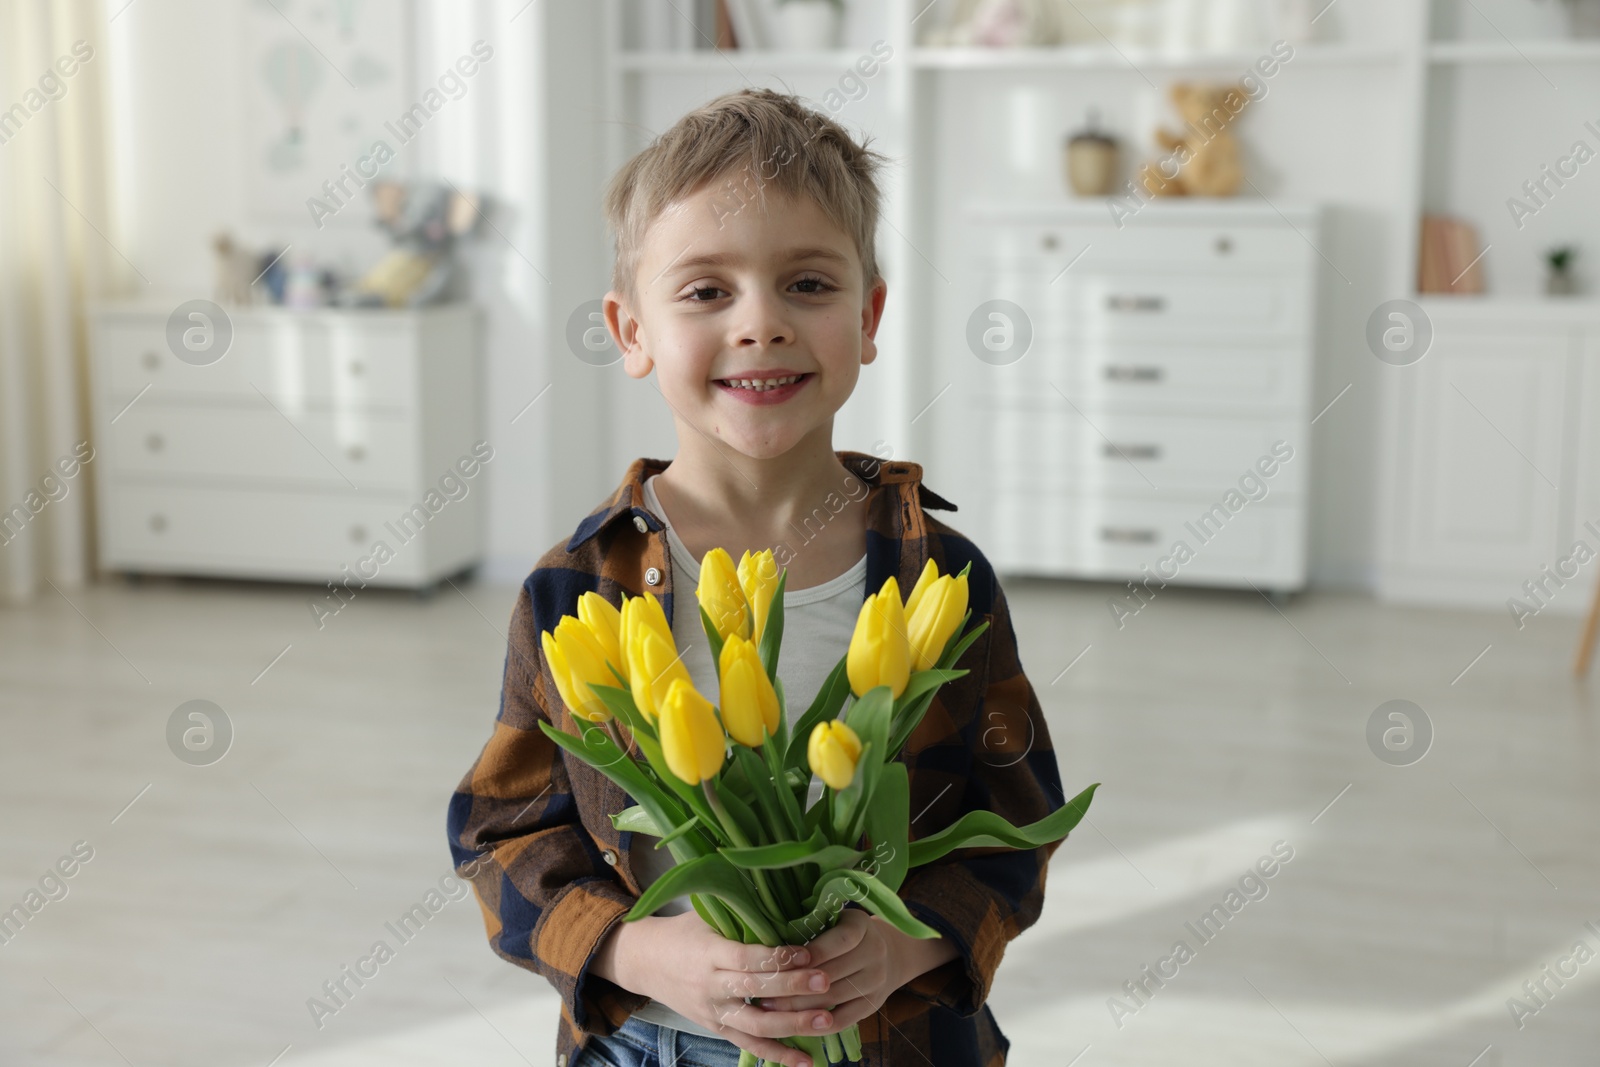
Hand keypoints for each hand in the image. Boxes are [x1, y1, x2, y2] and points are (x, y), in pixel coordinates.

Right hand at [595, 911, 834, 1066]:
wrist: (645, 962)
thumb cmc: (683, 932)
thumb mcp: (706, 916)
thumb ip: (742, 916)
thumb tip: (788, 904)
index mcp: (710, 953)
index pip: (746, 958)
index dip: (777, 957)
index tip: (808, 952)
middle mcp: (711, 985)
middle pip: (755, 991)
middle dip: (793, 989)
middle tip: (826, 982)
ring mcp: (713, 1011)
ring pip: (755, 1026)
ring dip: (792, 1026)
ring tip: (827, 1020)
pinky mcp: (716, 1028)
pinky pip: (749, 1045)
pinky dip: (777, 1055)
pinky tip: (806, 1060)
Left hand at [752, 908, 950, 1030]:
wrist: (887, 955)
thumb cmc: (843, 934)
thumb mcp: (834, 920)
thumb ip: (810, 925)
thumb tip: (768, 938)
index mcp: (862, 926)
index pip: (841, 939)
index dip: (815, 951)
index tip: (787, 961)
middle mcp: (875, 952)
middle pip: (834, 973)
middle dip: (796, 984)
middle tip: (763, 990)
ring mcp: (876, 981)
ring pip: (834, 998)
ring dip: (800, 1007)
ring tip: (771, 1009)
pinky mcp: (872, 1005)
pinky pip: (843, 1020)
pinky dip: (817, 1025)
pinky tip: (793, 1024)